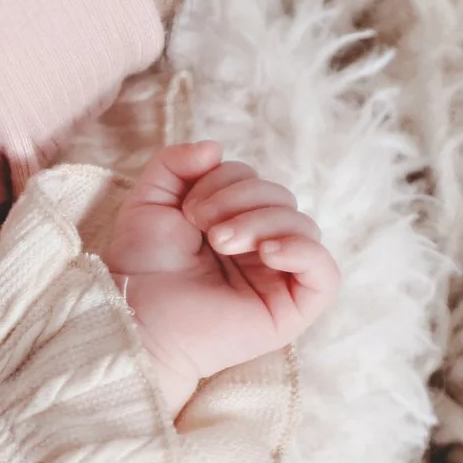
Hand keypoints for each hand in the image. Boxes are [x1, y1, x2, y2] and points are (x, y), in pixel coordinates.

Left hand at [103, 141, 339, 414]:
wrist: (136, 316)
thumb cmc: (140, 266)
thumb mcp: (150, 199)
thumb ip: (176, 162)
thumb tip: (217, 146)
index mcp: (233, 222)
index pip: (255, 180)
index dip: (225, 181)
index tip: (188, 210)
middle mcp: (260, 248)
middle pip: (282, 198)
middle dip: (242, 200)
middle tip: (205, 229)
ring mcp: (278, 278)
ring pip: (304, 226)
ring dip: (262, 223)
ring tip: (221, 243)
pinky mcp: (292, 310)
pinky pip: (326, 273)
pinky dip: (303, 252)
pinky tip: (267, 253)